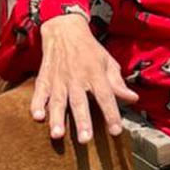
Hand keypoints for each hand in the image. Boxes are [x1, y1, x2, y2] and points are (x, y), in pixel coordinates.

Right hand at [32, 14, 138, 142]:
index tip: (116, 131)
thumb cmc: (88, 49)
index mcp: (95, 74)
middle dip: (82, 121)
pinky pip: (40, 93)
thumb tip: (132, 99)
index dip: (111, 114)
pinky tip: (37, 117)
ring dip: (57, 118)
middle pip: (80, 102)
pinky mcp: (45, 78)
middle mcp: (77, 78)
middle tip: (85, 140)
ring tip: (57, 134)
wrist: (65, 30)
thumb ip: (118, 83)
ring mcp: (59, 79)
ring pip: (58, 101)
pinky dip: (37, 105)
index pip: (106, 97)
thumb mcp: (107, 62)